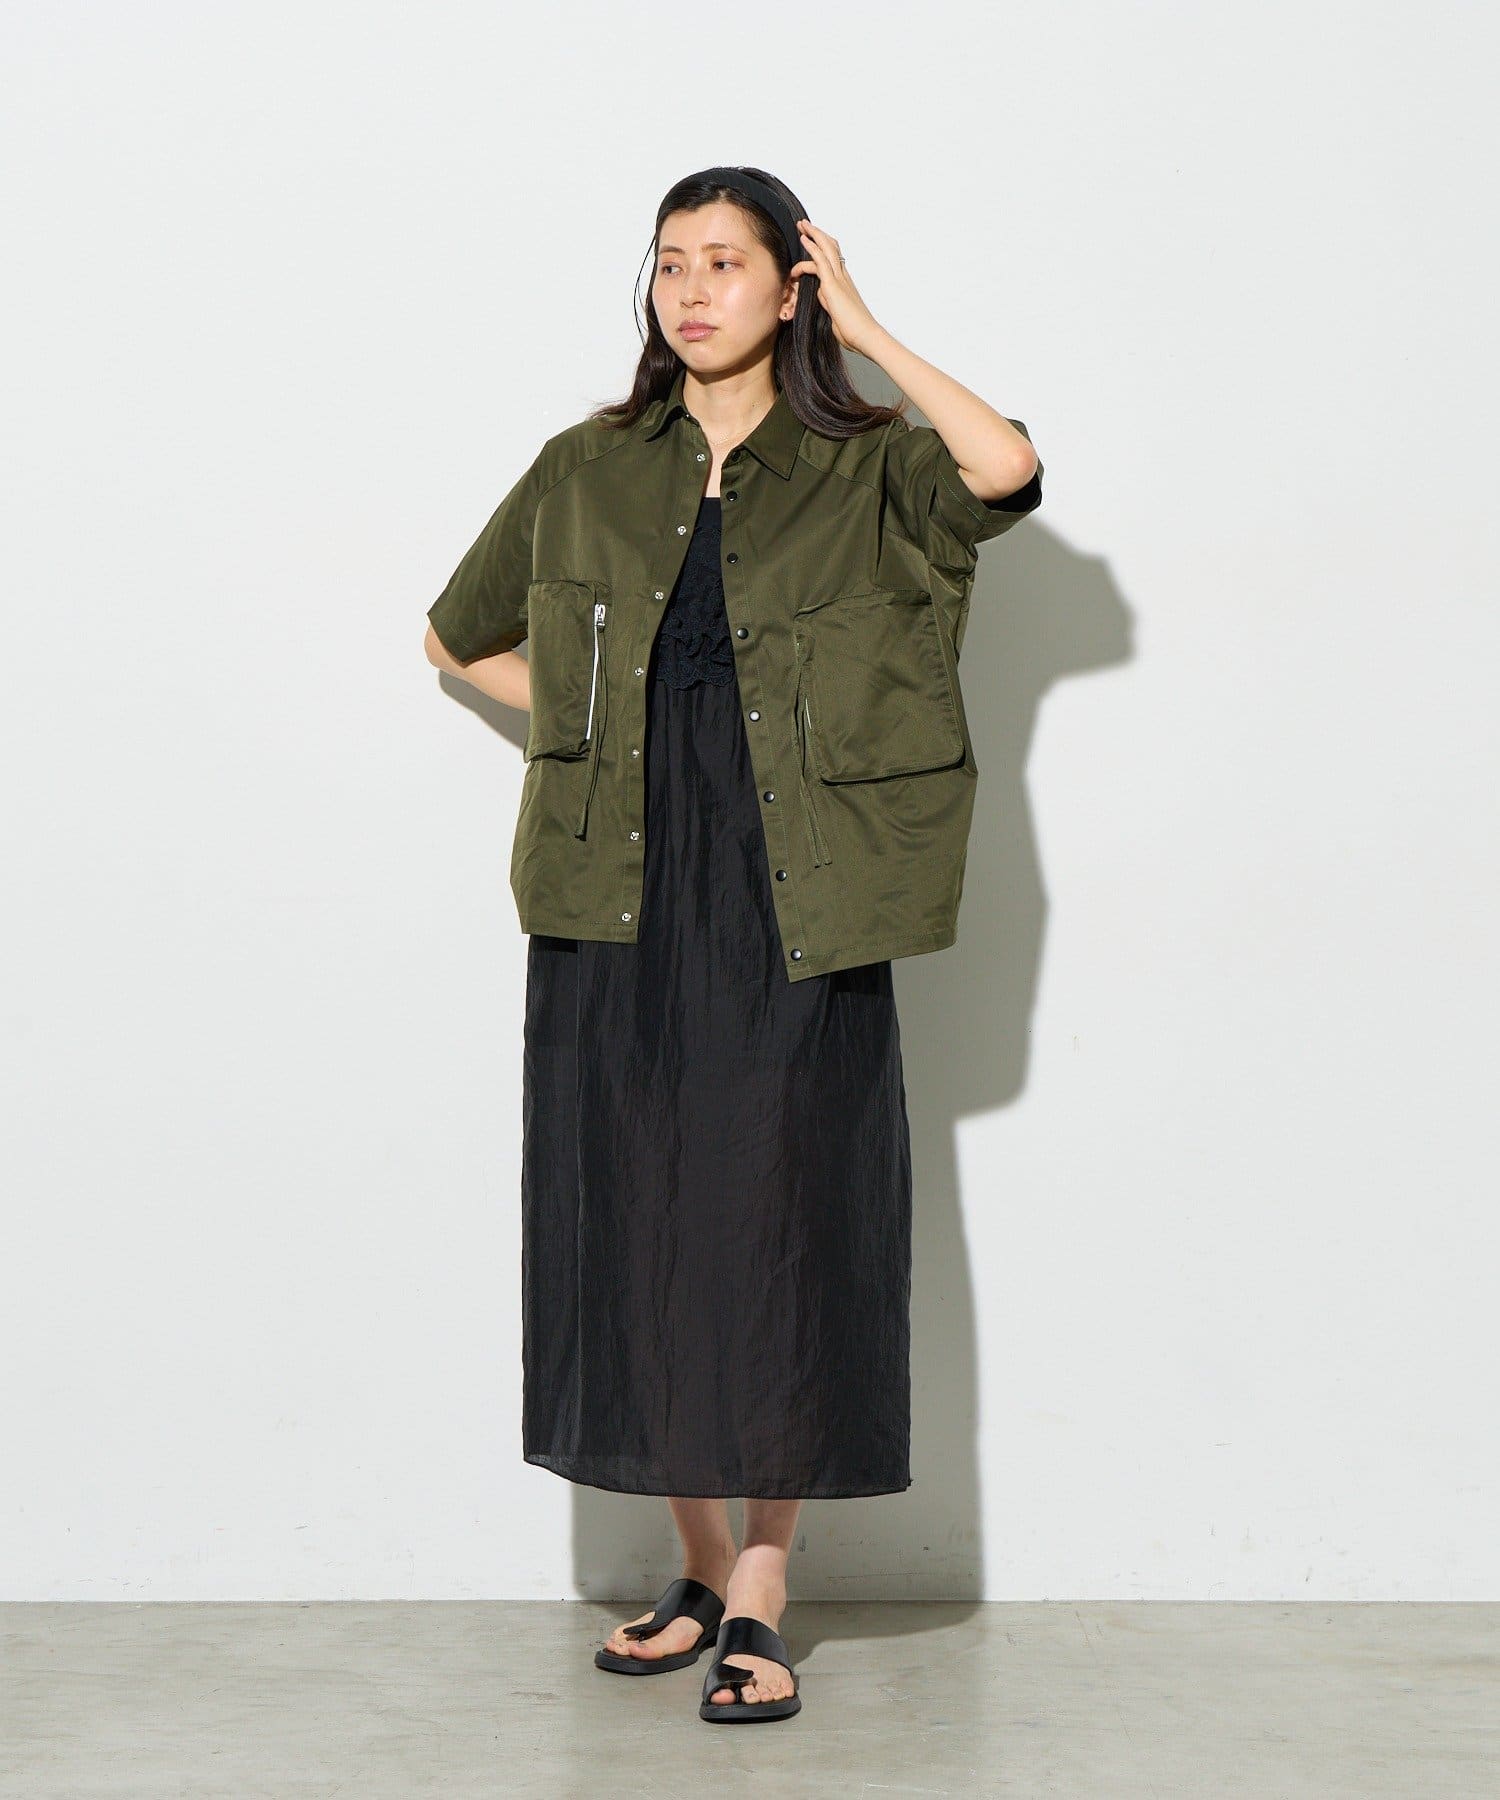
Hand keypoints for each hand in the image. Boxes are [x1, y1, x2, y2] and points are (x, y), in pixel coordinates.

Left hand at [788, 219, 881, 355]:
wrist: (866, 336)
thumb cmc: (854, 331)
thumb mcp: (836, 314)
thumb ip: (827, 302)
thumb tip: (819, 295)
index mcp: (844, 283)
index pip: (833, 258)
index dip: (823, 246)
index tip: (812, 239)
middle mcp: (843, 277)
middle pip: (831, 247)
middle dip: (817, 234)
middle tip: (805, 224)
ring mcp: (839, 279)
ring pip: (826, 248)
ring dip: (813, 234)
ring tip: (802, 225)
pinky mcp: (832, 285)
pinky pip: (821, 260)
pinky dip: (811, 248)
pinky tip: (804, 240)